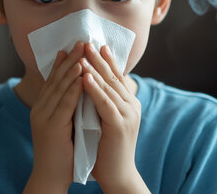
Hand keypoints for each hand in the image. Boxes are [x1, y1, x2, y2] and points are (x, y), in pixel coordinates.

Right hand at [24, 42, 84, 193]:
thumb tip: (82, 89)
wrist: (50, 177)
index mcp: (44, 107)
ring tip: (83, 51)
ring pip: (60, 87)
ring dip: (72, 67)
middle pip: (56, 78)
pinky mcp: (51, 126)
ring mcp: (44, 116)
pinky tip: (82, 75)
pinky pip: (65, 102)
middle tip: (81, 40)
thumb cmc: (62, 152)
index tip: (75, 45)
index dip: (64, 61)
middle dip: (70, 58)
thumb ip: (69, 107)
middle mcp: (41, 108)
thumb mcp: (65, 124)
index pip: (54, 79)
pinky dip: (73, 87)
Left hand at [81, 43, 148, 193]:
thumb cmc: (108, 151)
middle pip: (114, 76)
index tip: (97, 44)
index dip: (108, 60)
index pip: (118, 77)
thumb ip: (102, 105)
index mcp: (130, 104)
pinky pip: (105, 101)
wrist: (118, 175)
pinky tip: (85, 76)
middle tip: (88, 41)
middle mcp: (132, 105)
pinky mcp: (120, 124)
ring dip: (95, 68)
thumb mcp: (106, 121)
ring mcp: (128, 114)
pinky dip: (94, 88)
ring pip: (109, 86)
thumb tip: (90, 88)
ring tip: (83, 53)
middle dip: (100, 58)